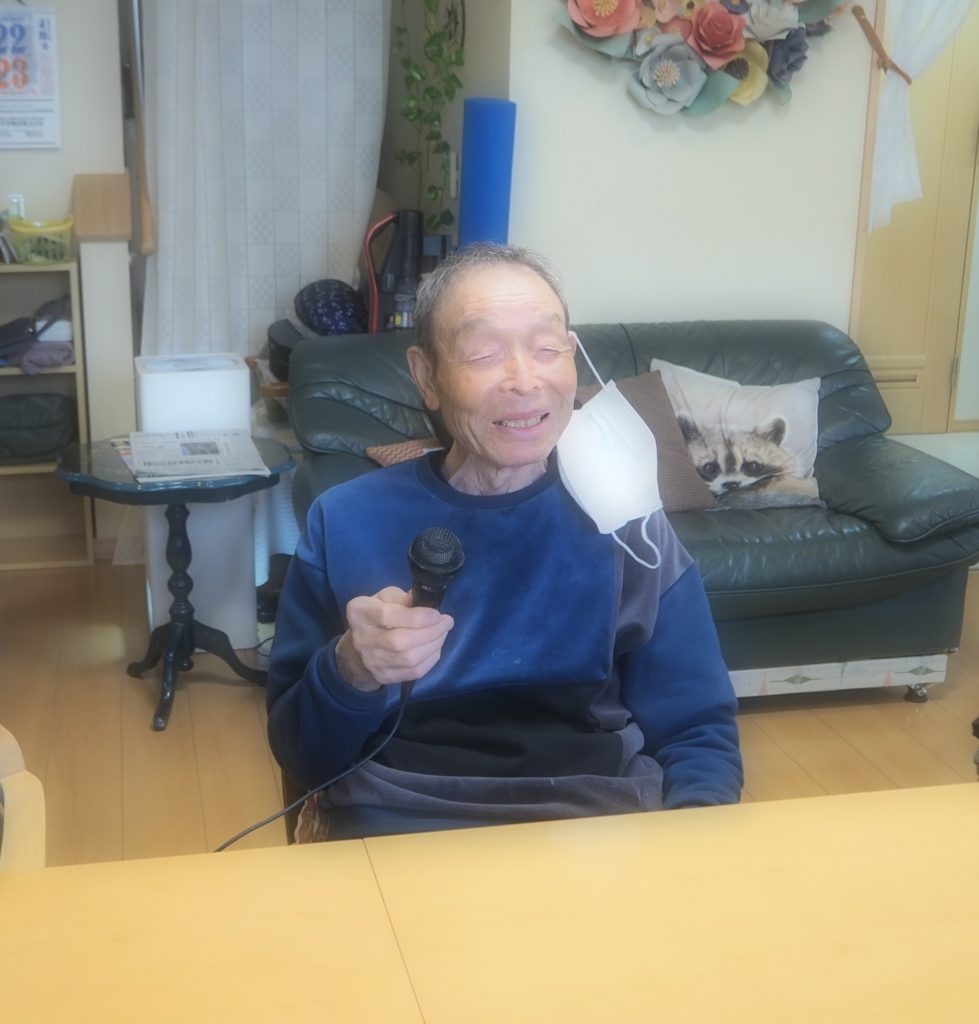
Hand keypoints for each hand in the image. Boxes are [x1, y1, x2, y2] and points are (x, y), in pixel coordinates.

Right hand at [335, 587, 453, 691]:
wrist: (356, 651)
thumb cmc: (375, 616)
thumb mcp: (384, 598)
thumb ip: (403, 599)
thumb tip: (426, 602)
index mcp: (361, 613)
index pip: (388, 616)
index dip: (417, 616)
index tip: (436, 614)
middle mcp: (363, 639)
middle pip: (401, 641)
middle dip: (431, 631)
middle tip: (446, 622)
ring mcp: (372, 662)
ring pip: (410, 659)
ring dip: (434, 645)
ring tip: (443, 633)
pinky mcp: (384, 677)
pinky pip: (414, 672)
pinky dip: (430, 660)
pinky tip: (435, 648)